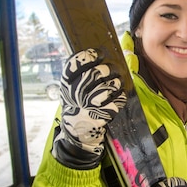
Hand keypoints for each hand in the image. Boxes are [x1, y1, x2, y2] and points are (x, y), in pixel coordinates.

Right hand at [52, 49, 125, 168]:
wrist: (77, 132)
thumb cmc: (76, 106)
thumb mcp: (69, 90)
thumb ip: (78, 75)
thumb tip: (98, 57)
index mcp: (66, 84)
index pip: (76, 63)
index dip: (89, 56)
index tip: (99, 54)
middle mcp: (76, 93)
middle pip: (96, 74)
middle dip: (107, 70)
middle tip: (112, 70)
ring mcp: (88, 105)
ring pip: (108, 86)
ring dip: (115, 83)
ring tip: (116, 83)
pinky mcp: (101, 115)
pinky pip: (117, 100)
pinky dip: (120, 97)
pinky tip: (118, 96)